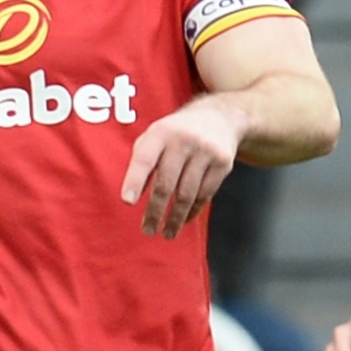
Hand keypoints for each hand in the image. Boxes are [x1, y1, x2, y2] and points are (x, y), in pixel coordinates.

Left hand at [122, 92, 244, 238]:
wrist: (220, 117)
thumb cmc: (176, 133)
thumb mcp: (156, 136)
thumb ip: (143, 161)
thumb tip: (133, 197)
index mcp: (161, 132)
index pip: (145, 158)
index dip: (135, 180)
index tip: (127, 202)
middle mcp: (183, 140)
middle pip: (166, 183)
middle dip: (155, 211)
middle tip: (148, 231)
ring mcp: (206, 151)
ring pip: (187, 193)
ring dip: (175, 218)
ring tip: (167, 233)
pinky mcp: (223, 163)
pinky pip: (205, 194)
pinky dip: (193, 211)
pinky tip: (184, 220)